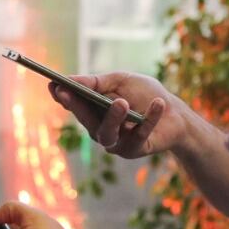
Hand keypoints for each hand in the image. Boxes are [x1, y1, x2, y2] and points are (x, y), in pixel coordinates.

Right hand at [50, 72, 187, 158]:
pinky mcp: (135, 150)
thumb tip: (71, 79)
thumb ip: (97, 82)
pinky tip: (158, 103)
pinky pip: (139, 135)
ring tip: (122, 102)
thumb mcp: (121, 81)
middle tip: (70, 91)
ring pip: (107, 134)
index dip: (62, 97)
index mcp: (94, 110)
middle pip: (85, 120)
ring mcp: (116, 142)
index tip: (53, 85)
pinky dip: (150, 118)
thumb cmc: (145, 95)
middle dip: (77, 106)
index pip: (73, 105)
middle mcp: (100, 129)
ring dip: (113, 118)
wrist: (175, 115)